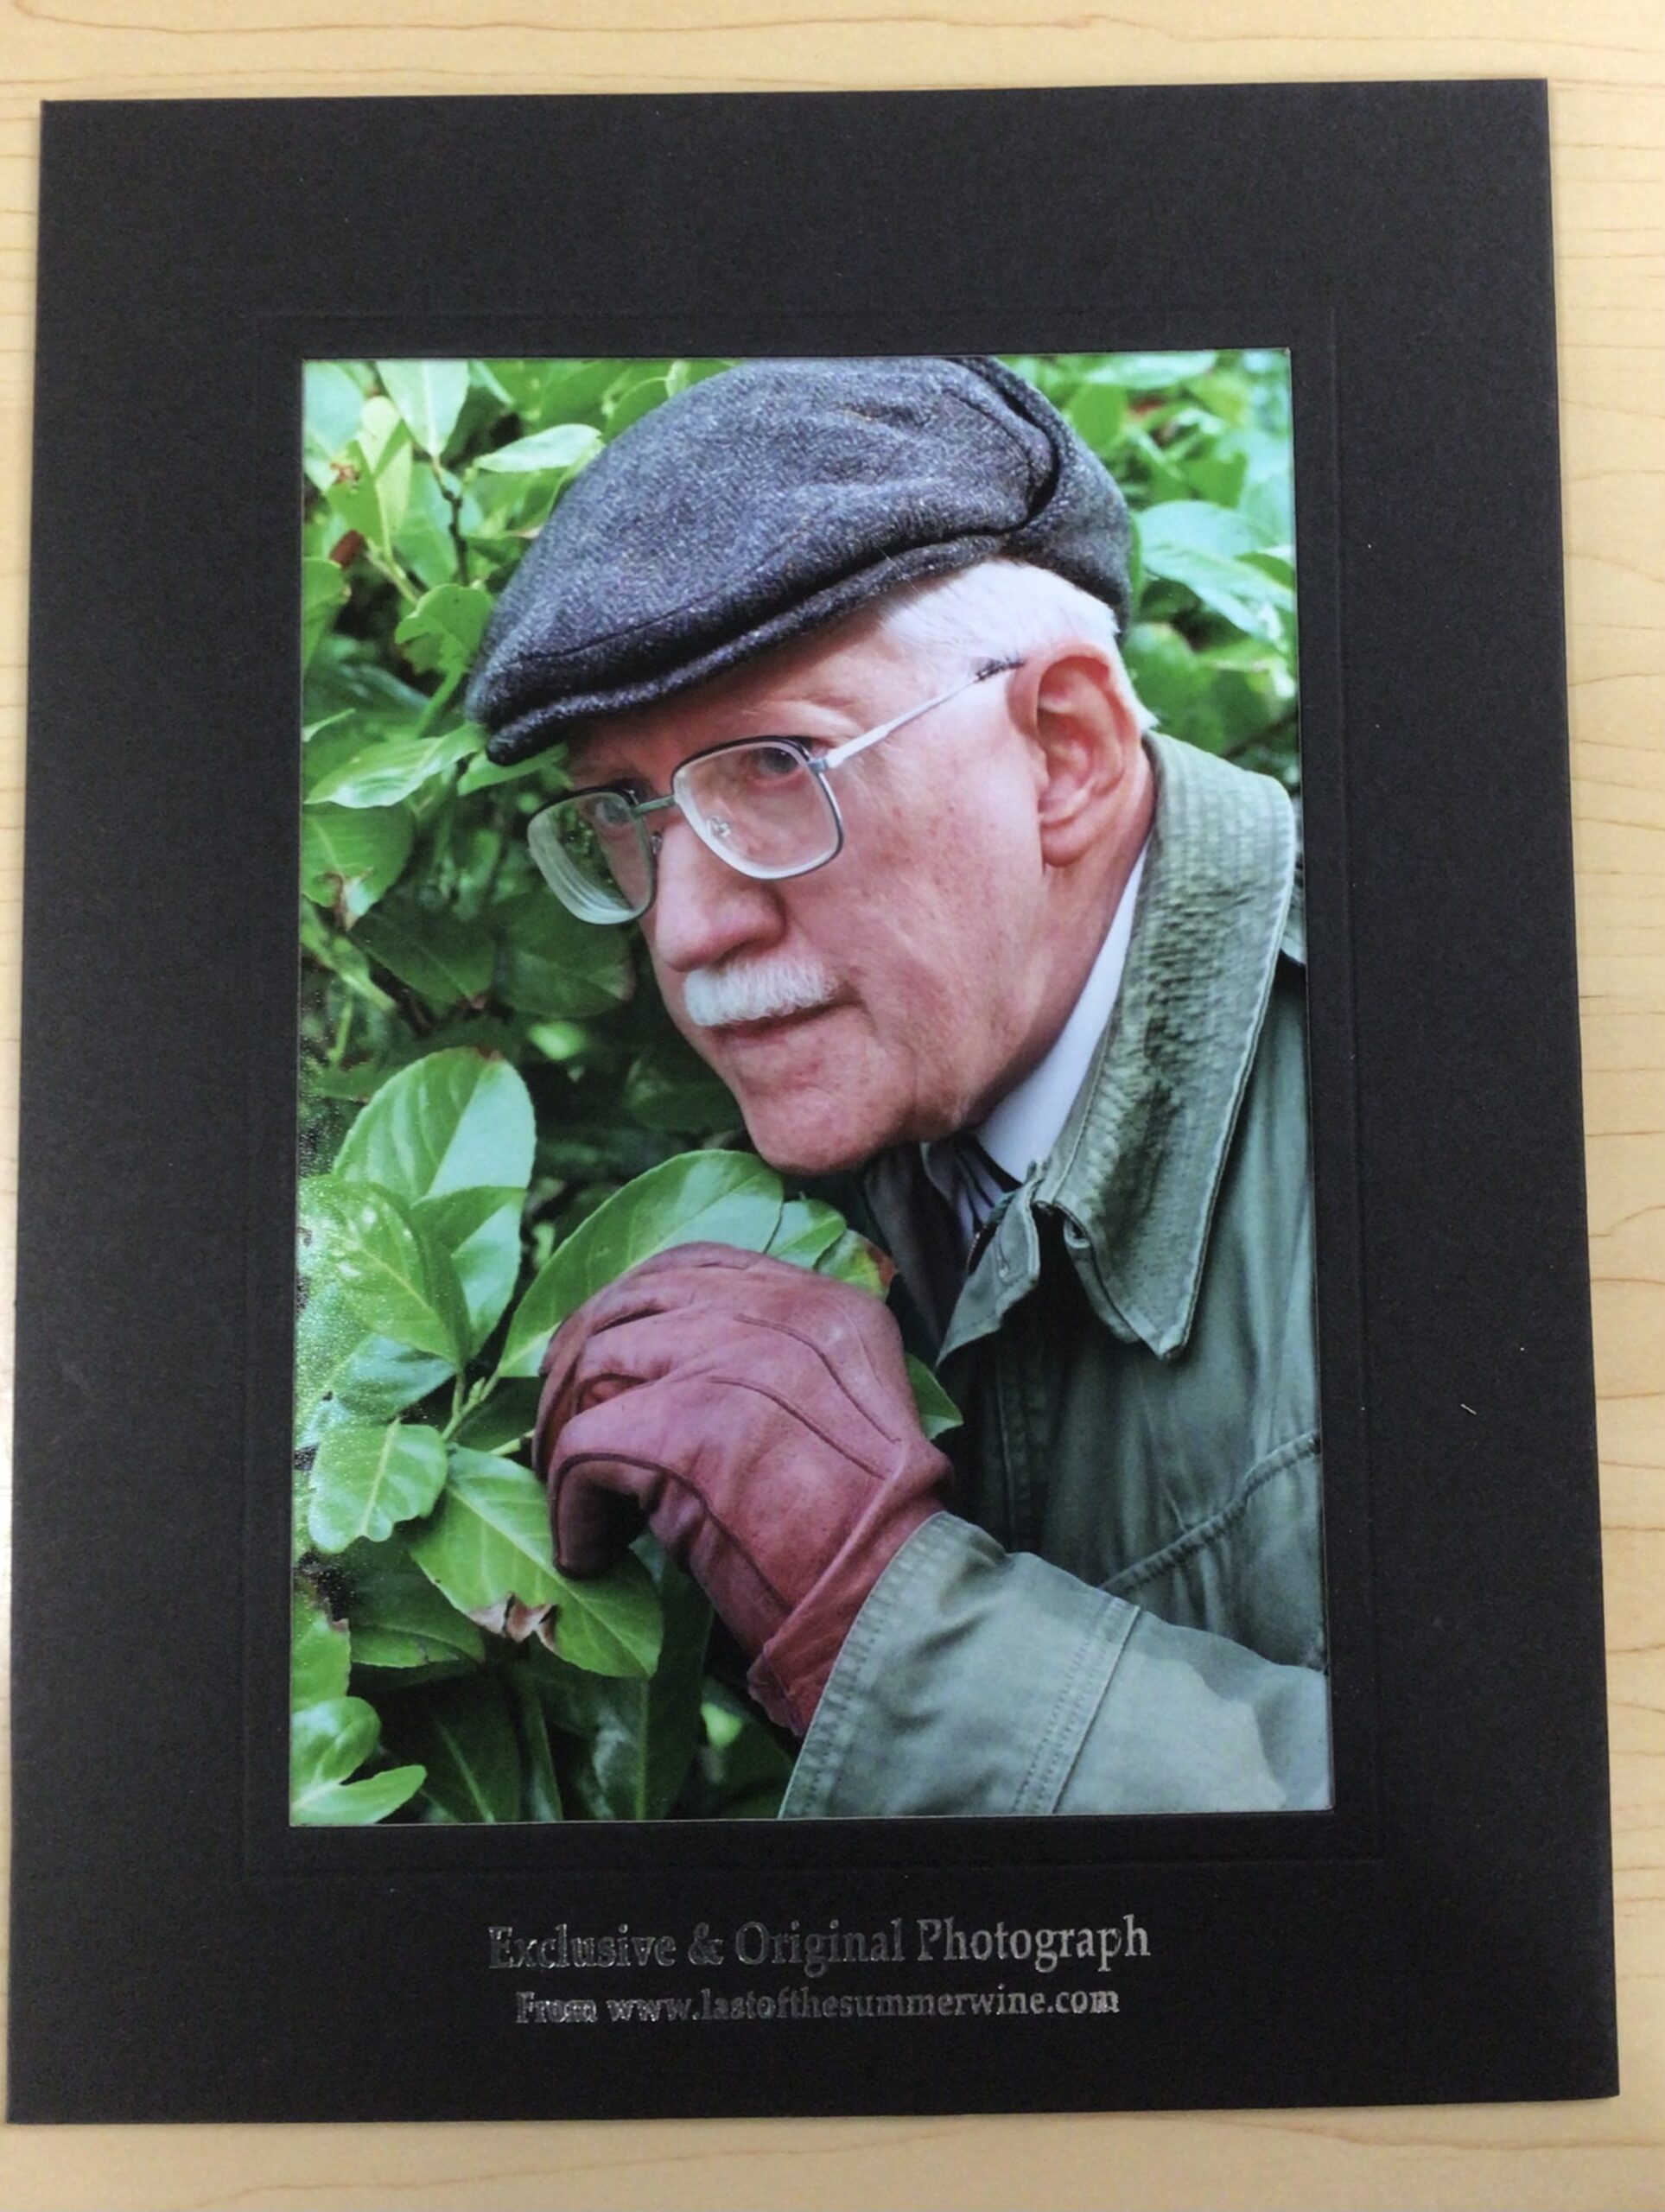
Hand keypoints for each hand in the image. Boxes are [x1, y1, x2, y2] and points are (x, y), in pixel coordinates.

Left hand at [532, 1243, 950, 1732]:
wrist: (894, 1602)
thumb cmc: (875, 1539)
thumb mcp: (848, 1415)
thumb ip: (778, 1370)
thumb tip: (666, 1375)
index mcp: (825, 1305)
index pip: (696, 1267)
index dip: (631, 1309)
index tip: (600, 1359)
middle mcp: (779, 1313)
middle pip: (633, 1301)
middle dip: (577, 1359)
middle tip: (558, 1425)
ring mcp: (728, 1361)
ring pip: (595, 1363)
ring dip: (564, 1432)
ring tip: (569, 1492)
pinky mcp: (680, 1428)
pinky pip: (581, 1446)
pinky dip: (571, 1507)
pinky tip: (589, 1550)